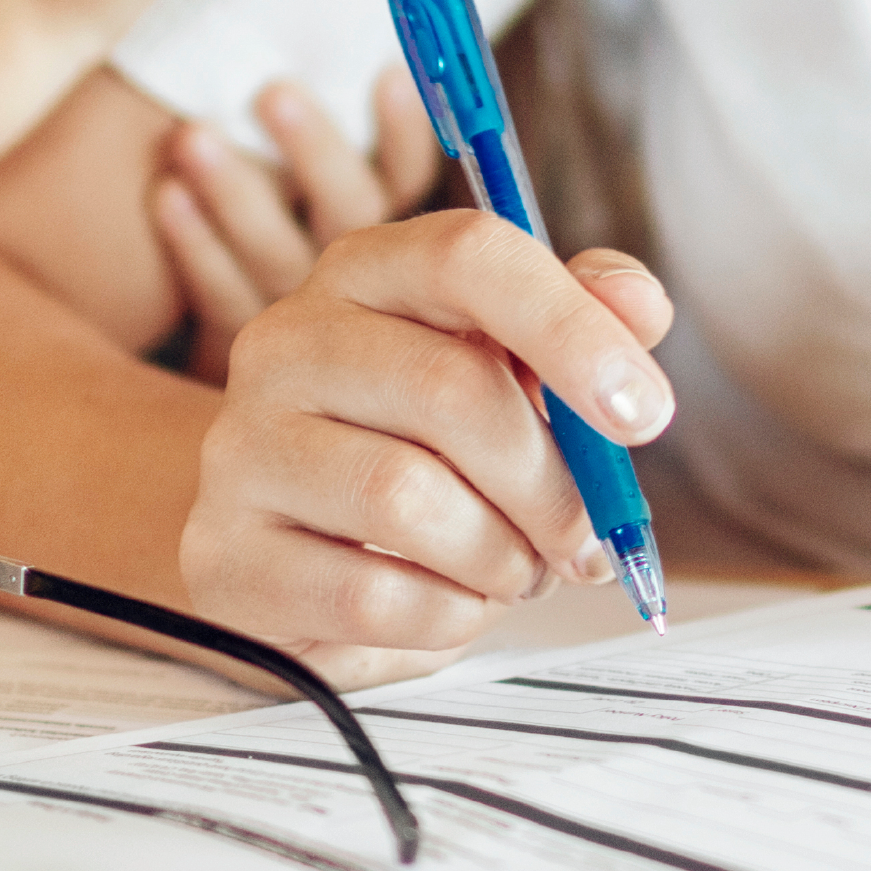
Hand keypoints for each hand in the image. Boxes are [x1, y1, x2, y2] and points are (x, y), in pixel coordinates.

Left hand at [150, 75, 448, 384]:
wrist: (300, 431)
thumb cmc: (333, 303)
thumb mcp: (359, 230)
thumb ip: (373, 177)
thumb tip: (391, 68)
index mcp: (409, 253)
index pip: (411, 184)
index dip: (403, 132)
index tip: (388, 75)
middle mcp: (365, 293)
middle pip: (347, 217)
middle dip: (311, 149)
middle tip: (273, 93)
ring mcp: (304, 326)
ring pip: (278, 256)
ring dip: (236, 192)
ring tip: (192, 137)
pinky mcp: (249, 358)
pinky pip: (224, 297)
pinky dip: (195, 247)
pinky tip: (168, 198)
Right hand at [182, 214, 677, 672]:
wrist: (295, 539)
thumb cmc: (424, 444)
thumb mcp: (508, 369)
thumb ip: (582, 321)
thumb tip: (638, 302)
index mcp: (366, 271)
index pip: (468, 255)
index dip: (571, 329)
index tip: (645, 414)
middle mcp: (286, 342)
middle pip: (452, 391)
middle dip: (553, 485)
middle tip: (588, 539)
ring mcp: (242, 448)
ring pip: (409, 499)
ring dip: (502, 556)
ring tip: (515, 568)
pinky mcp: (225, 556)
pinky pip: (371, 595)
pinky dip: (449, 615)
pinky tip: (455, 601)